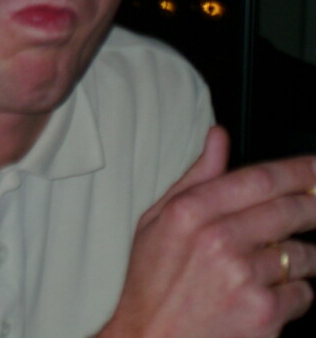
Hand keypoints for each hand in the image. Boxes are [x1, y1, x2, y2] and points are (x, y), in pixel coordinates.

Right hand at [98, 126, 315, 337]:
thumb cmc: (152, 283)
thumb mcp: (157, 222)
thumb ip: (195, 178)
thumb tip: (218, 137)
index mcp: (190, 212)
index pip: (259, 179)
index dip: (298, 170)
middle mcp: (218, 240)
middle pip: (290, 210)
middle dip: (314, 206)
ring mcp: (244, 277)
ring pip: (303, 254)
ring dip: (298, 257)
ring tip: (269, 267)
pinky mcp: (265, 313)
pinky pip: (304, 292)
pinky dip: (294, 293)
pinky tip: (265, 295)